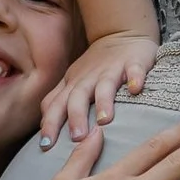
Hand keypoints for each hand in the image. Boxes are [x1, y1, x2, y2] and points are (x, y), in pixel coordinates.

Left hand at [38, 29, 160, 145]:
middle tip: (77, 138)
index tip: (46, 146)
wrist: (120, 33)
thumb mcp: (72, 83)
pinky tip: (136, 89)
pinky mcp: (133, 62)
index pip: (56, 105)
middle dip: (76, 117)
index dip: (50, 123)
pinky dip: (135, 78)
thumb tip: (43, 131)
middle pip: (77, 97)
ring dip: (103, 101)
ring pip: (104, 86)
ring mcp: (111, 70)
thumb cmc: (93, 67)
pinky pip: (134, 70)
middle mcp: (88, 79)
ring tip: (104, 120)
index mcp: (72, 85)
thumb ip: (58, 103)